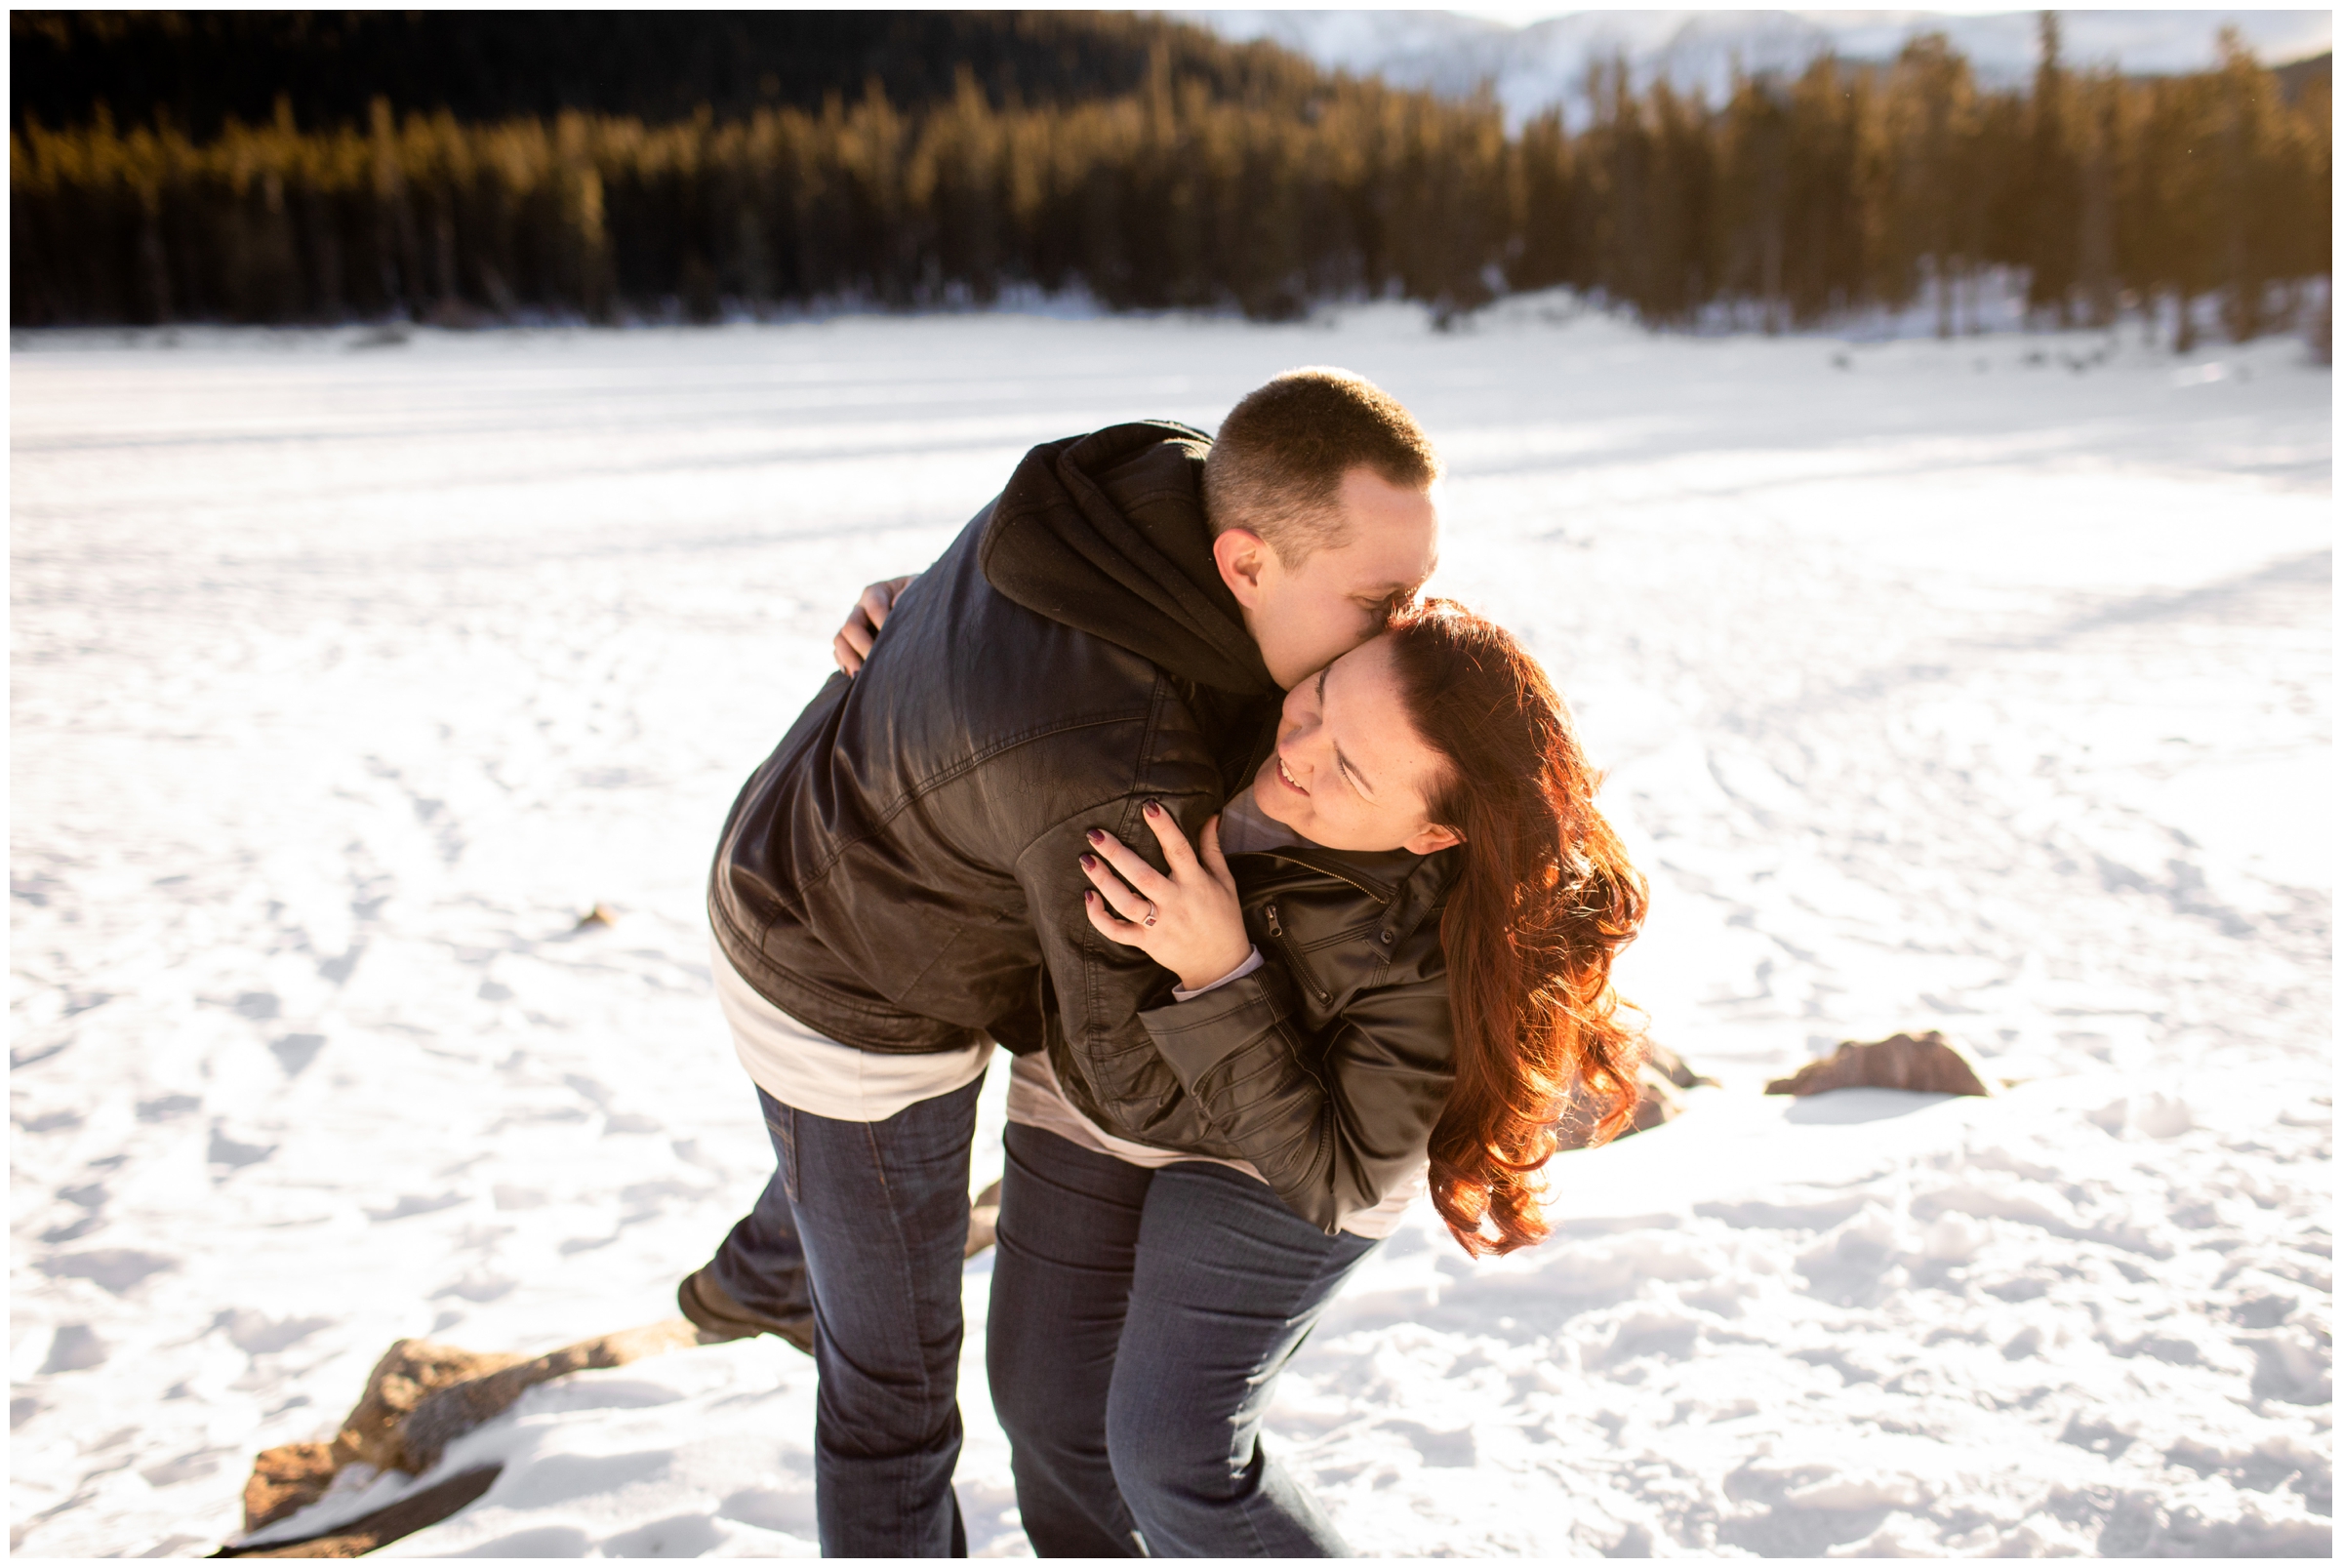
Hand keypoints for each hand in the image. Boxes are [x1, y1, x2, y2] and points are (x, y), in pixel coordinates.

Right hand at [832, 574, 919, 674]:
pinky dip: (844, 663)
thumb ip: (910, 592)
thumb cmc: (920, 598)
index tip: (897, 640)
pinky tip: (855, 677)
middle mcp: (860, 608)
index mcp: (876, 593)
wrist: (920, 608)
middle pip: (851, 626)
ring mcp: (853, 626)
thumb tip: (896, 604)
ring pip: (840, 639)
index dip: (883, 623)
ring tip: (860, 675)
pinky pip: (838, 652)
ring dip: (849, 658)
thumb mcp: (919, 590)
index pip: (874, 606)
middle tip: (877, 662)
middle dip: (864, 645)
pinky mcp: (850, 642)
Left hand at [1079, 802, 1252, 992]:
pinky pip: (1118, 932)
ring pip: (1126, 903)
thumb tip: (1209, 816)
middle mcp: (1175, 902)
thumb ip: (1211, 848)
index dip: (1164, 828)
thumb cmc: (1223, 917)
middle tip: (1095, 834)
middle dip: (1117, 853)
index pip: (1179, 850)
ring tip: (1086, 860)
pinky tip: (1089, 898)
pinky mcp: (1147, 942)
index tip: (1148, 807)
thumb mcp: (1225, 880)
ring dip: (1104, 881)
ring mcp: (1159, 924)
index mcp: (1196, 883)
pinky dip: (1100, 918)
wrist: (1221, 964)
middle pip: (1142, 876)